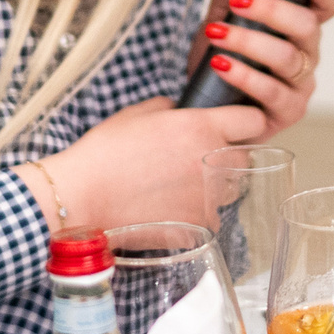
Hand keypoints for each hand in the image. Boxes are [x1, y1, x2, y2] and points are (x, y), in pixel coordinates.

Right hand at [37, 97, 270, 229]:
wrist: (81, 196)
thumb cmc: (103, 153)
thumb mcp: (134, 114)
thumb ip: (167, 107)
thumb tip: (179, 108)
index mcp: (200, 126)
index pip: (253, 120)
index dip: (243, 122)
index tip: (233, 128)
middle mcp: (211, 160)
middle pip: (243, 158)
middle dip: (226, 157)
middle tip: (196, 160)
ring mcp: (207, 196)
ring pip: (231, 191)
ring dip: (215, 187)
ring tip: (180, 187)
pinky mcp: (198, 226)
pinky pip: (213, 219)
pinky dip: (199, 216)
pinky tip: (173, 210)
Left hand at [189, 0, 333, 133]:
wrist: (205, 104)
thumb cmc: (223, 58)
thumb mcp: (220, 16)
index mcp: (300, 25)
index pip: (328, 3)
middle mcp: (308, 53)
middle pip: (307, 26)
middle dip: (271, 10)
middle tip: (237, 1)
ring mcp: (301, 84)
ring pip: (287, 58)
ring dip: (248, 42)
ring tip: (216, 33)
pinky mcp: (288, 111)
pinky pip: (272, 92)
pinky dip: (244, 76)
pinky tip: (220, 64)